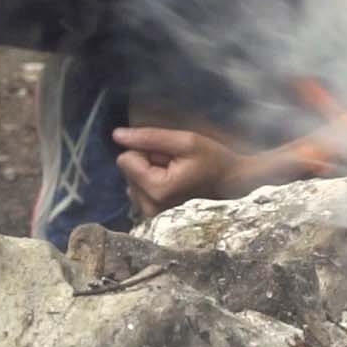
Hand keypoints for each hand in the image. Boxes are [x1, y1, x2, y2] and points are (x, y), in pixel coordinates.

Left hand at [112, 127, 251, 215]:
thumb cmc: (213, 159)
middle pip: (127, 168)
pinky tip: (171, 180)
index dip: (146, 150)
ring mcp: (149, 210)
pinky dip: (151, 179)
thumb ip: (149, 138)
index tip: (170, 155)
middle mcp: (148, 205)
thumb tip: (116, 135)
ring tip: (175, 171)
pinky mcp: (150, 211)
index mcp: (156, 189)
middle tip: (175, 163)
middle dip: (148, 161)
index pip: (126, 159)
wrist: (230, 180)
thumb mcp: (185, 141)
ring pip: (130, 176)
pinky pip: (136, 185)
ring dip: (150, 169)